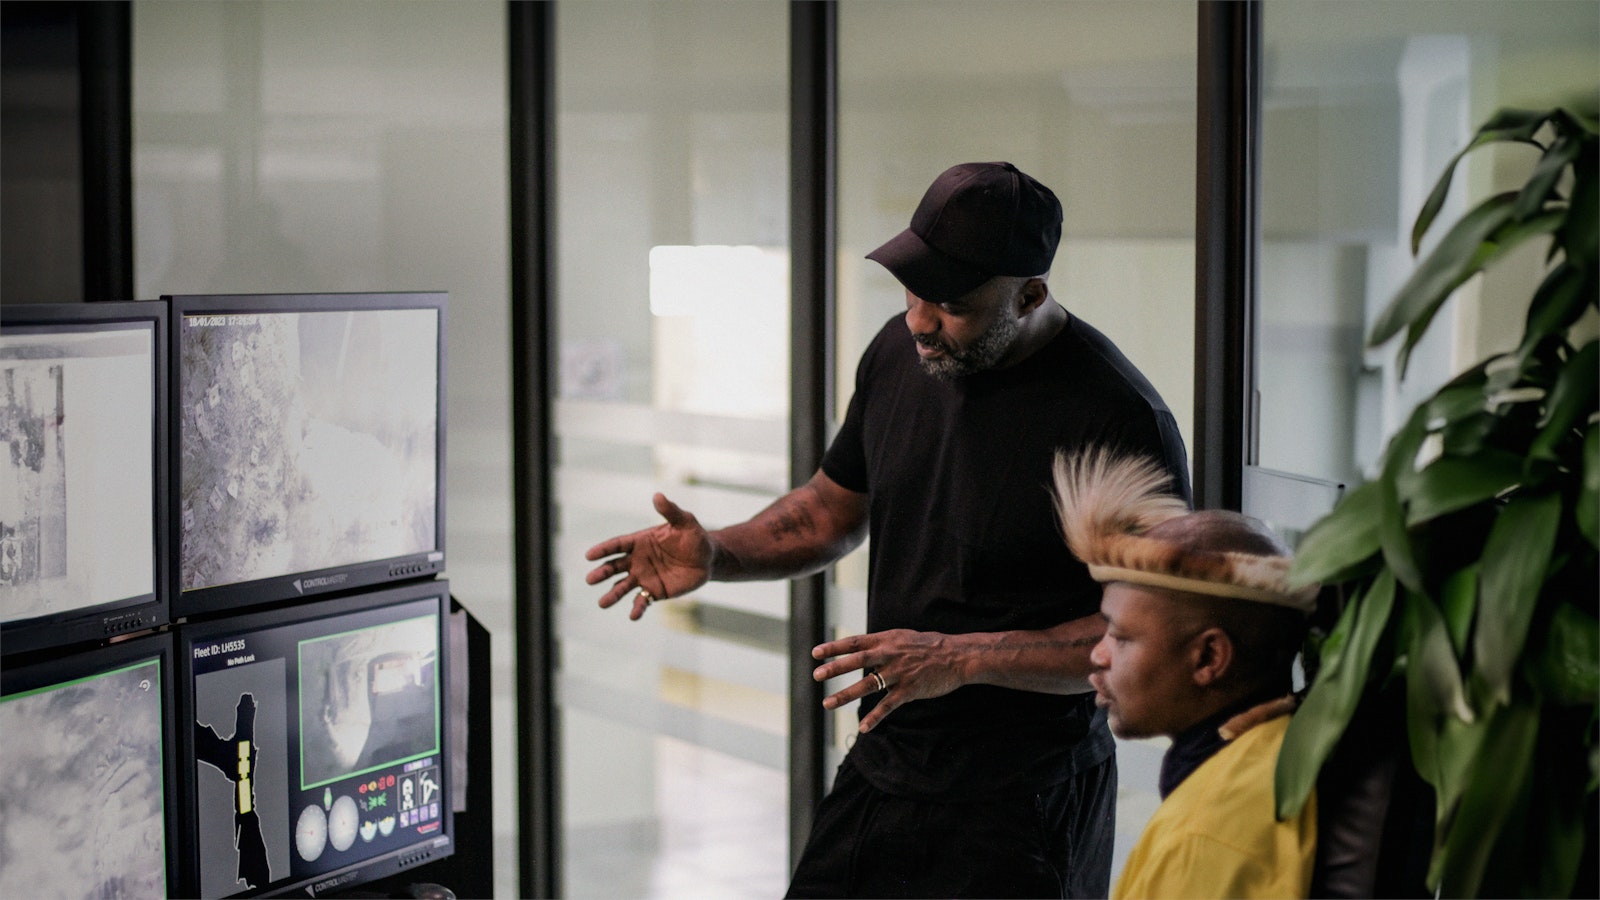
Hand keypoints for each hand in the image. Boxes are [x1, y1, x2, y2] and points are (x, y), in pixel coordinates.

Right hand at [584, 493, 712, 619]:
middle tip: (591, 580)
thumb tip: (657, 496)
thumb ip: (670, 511)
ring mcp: (644, 577)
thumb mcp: (685, 522)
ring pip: (623, 586)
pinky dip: (637, 609)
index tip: (589, 555)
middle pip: (614, 567)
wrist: (708, 559)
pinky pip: (642, 601)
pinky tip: (633, 616)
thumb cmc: (694, 537)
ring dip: (612, 595)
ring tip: (602, 603)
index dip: (603, 550)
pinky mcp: (654, 591)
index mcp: (640, 542)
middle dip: (602, 573)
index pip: (617, 545)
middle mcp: (637, 560)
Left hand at [811, 629, 968, 732]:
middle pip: (856, 661)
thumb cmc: (929, 646)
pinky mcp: (909, 690)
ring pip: (867, 685)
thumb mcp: (903, 637)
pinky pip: (887, 705)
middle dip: (834, 669)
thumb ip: (882, 644)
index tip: (816, 653)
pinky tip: (863, 728)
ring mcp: (899, 673)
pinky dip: (874, 717)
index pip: (855, 643)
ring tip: (827, 703)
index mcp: (887, 640)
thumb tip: (861, 649)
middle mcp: (890, 655)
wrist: (958, 656)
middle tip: (816, 675)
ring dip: (845, 695)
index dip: (834, 647)